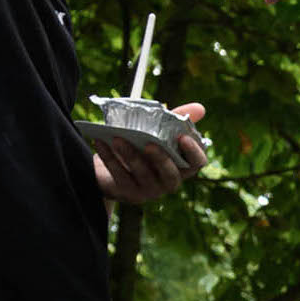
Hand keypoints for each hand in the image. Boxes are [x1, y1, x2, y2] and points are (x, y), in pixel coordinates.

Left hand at [90, 103, 208, 205]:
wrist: (116, 168)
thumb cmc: (143, 147)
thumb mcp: (159, 132)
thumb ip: (177, 120)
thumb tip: (199, 108)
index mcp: (182, 167)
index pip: (197, 164)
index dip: (193, 152)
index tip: (183, 137)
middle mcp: (169, 182)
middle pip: (171, 175)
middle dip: (161, 160)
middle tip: (150, 144)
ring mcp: (149, 190)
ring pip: (143, 175)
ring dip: (130, 156)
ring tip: (118, 138)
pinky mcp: (127, 192)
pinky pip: (118, 176)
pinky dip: (109, 158)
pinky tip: (100, 142)